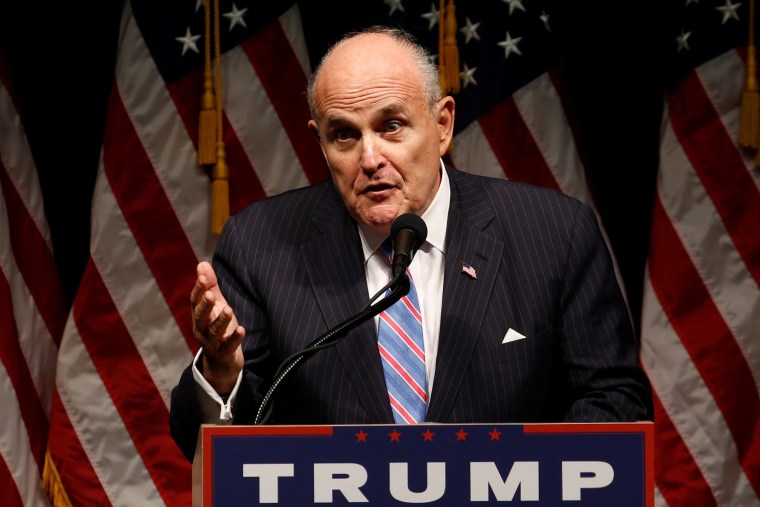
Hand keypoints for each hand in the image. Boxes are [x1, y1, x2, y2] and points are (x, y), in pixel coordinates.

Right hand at [190, 261, 244, 392]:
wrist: (221, 360)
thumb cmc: (217, 326)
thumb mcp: (215, 305)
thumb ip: (210, 286)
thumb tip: (202, 264)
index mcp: (199, 315)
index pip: (195, 300)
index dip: (199, 289)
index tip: (204, 277)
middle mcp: (202, 328)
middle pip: (200, 317)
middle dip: (205, 306)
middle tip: (211, 295)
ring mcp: (211, 342)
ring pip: (213, 332)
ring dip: (220, 321)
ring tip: (228, 310)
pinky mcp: (223, 353)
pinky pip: (228, 346)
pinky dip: (234, 338)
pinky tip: (241, 329)